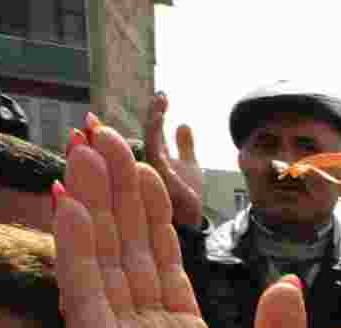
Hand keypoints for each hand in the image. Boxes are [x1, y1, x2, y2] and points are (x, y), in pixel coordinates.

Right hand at [53, 115, 314, 327]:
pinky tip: (73, 209)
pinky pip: (92, 302)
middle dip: (116, 195)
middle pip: (128, 254)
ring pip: (105, 266)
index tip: (143, 167)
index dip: (152, 216)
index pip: (163, 265)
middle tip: (101, 136)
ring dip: (94, 208)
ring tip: (84, 151)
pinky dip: (81, 254)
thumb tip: (287, 283)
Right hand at [143, 92, 203, 227]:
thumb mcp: (190, 164)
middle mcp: (149, 161)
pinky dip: (154, 132)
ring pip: (147, 140)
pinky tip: (160, 118)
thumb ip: (185, 145)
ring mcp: (152, 169)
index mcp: (156, 157)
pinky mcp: (157, 175)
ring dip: (153, 119)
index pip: (153, 131)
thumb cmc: (187, 196)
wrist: (194, 219)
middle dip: (152, 112)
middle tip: (161, 95)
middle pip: (147, 131)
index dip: (157, 112)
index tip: (164, 95)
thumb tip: (184, 123)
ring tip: (161, 102)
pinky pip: (152, 150)